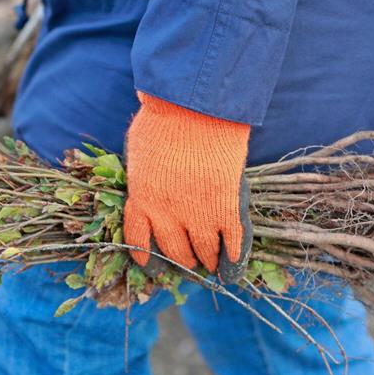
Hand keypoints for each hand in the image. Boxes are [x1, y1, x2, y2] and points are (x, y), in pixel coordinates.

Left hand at [124, 92, 251, 279]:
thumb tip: (145, 179)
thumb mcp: (139, 149)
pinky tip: (233, 266)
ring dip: (208, 261)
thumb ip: (142, 172)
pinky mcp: (226, 207)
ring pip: (204, 250)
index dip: (146, 257)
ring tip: (211, 266)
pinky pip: (232, 242)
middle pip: (174, 250)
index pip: (139, 239)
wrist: (192, 108)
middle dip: (182, 261)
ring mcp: (198, 213)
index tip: (153, 266)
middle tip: (190, 264)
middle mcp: (166, 214)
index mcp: (142, 199)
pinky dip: (234, 258)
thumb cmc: (161, 118)